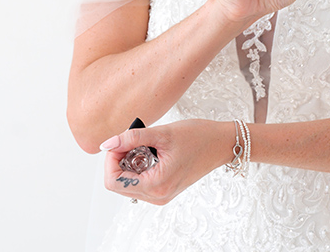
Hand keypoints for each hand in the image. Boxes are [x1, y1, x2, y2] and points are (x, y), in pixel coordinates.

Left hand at [100, 119, 232, 204]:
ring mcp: (160, 195)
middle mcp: (157, 196)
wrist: (221, 144)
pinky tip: (151, 152)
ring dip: (128, 163)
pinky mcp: (164, 191)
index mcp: (157, 185)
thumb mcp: (162, 133)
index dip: (111, 159)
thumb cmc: (198, 137)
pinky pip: (139, 183)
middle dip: (119, 160)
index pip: (113, 181)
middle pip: (118, 184)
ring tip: (145, 146)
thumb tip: (108, 143)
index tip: (121, 141)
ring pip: (127, 184)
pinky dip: (138, 167)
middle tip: (132, 141)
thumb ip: (132, 138)